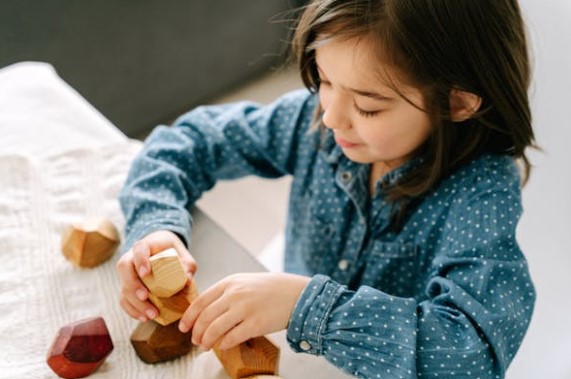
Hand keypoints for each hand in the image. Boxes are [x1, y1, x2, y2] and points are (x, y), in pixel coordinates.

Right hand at [116, 230, 196, 321]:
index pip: (139, 249)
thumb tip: (187, 281)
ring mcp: (127, 274)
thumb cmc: (172, 252)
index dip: (140, 261)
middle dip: (133, 285)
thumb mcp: (183, 256)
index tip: (146, 273)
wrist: (161, 250)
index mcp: (145, 246)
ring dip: (135, 303)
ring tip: (151, 314)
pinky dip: (132, 310)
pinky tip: (144, 318)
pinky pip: (124, 299)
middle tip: (145, 297)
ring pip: (123, 287)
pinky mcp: (127, 287)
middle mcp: (131, 258)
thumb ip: (187, 265)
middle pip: (124, 269)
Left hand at [179, 272, 309, 349]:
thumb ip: (226, 292)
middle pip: (205, 317)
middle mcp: (235, 294)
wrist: (295, 294)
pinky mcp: (256, 324)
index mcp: (230, 282)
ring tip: (205, 346)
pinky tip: (223, 346)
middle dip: (196, 332)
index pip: (200, 301)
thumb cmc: (270, 289)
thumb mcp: (244, 282)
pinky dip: (224, 344)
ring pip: (215, 329)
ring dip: (207, 341)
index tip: (183, 327)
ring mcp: (245, 309)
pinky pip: (232, 338)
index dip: (189, 317)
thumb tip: (206, 311)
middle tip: (195, 341)